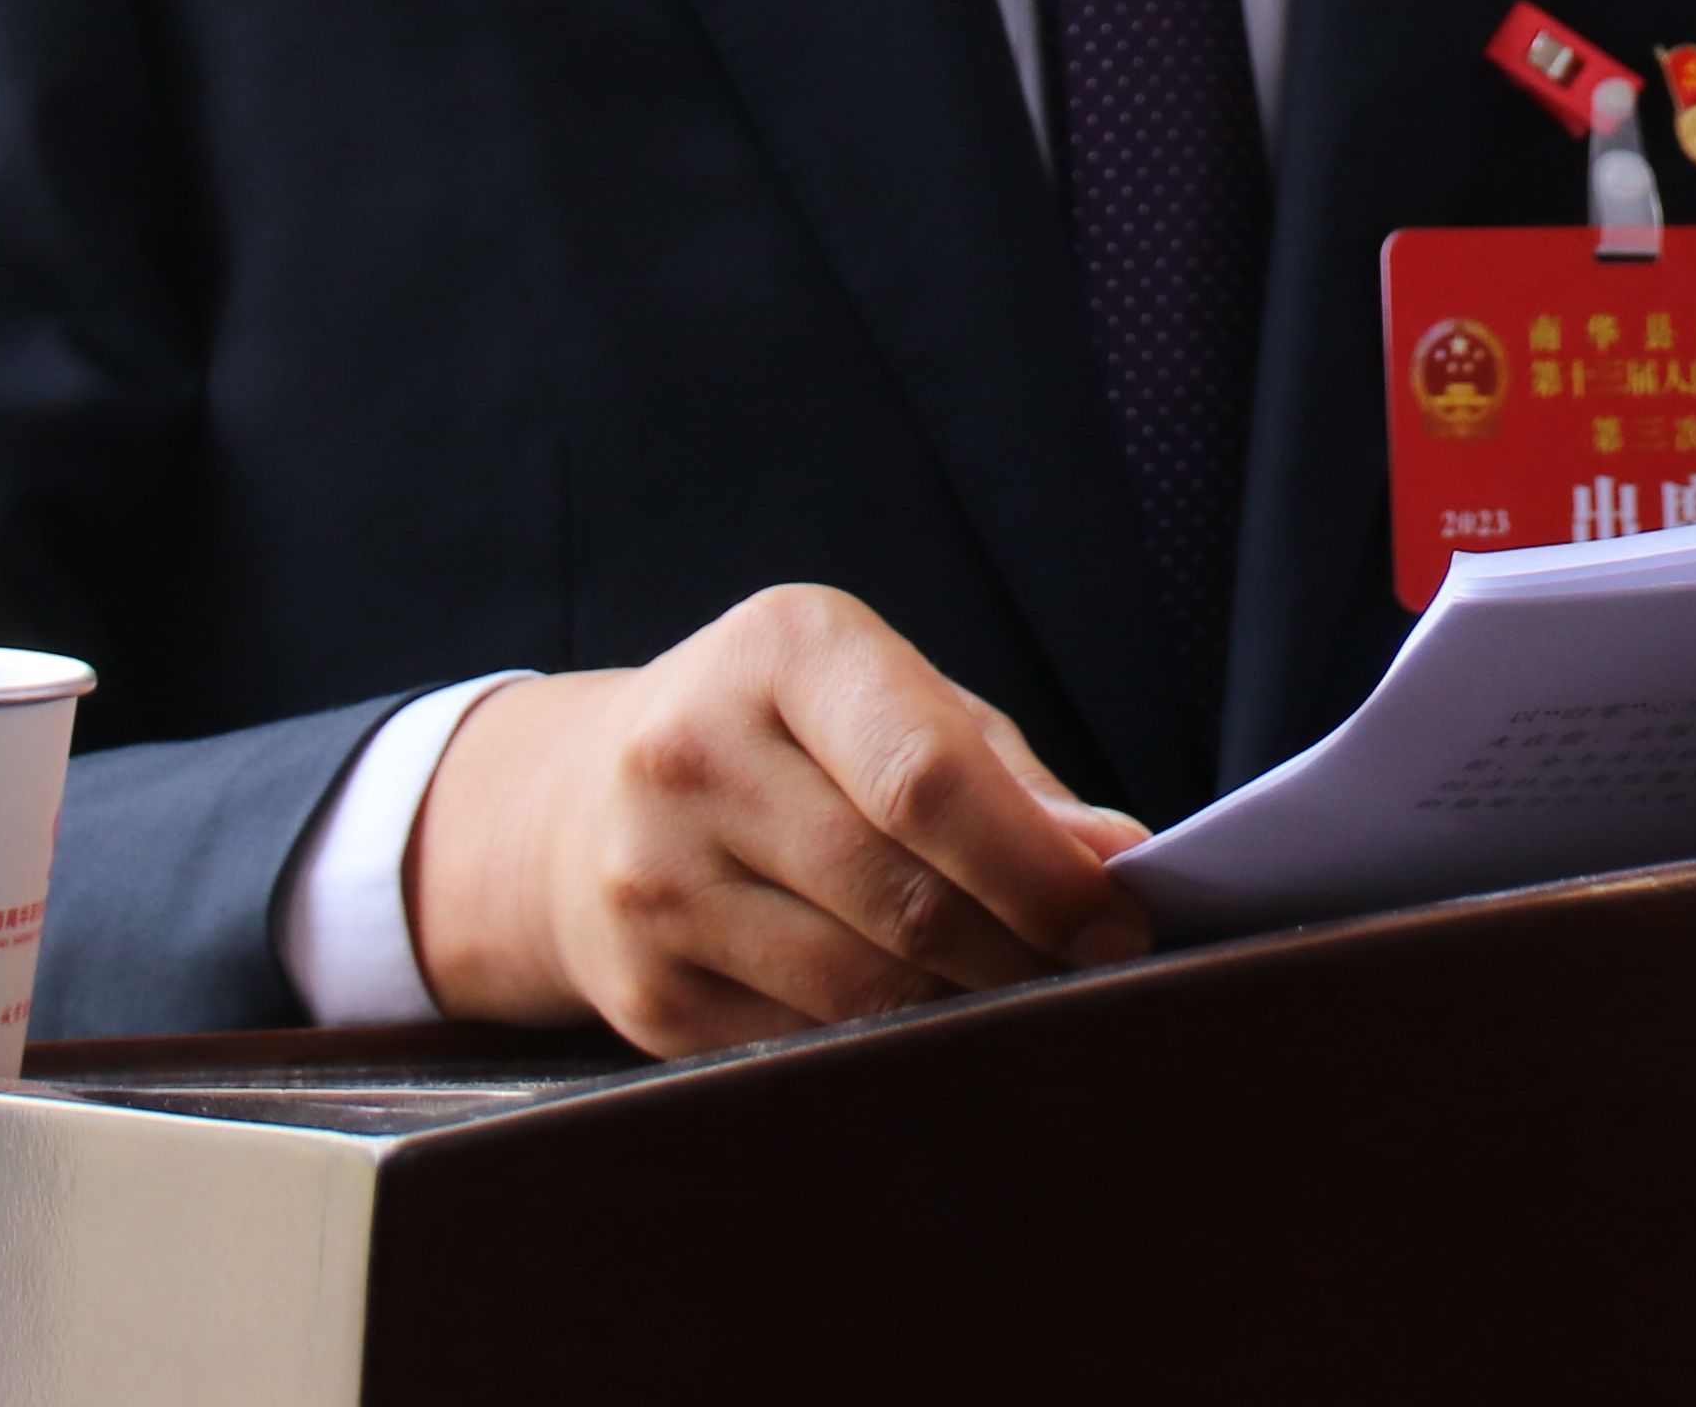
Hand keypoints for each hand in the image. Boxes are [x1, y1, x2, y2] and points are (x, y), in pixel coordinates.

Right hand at [405, 584, 1154, 1054]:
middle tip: (1098, 971)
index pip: (926, 778)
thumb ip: (1004, 777)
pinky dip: (889, 1045)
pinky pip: (807, 1044)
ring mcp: (653, 883)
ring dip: (967, 1006)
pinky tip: (929, 1022)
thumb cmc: (789, 739)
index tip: (1118, 917)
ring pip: (858, 987)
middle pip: (901, 894)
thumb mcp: (891, 699)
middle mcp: (694, 757)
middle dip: (1022, 947)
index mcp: (780, 651)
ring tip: (1027, 993)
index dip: (1036, 866)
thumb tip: (1112, 862)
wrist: (577, 803)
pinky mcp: (644, 992)